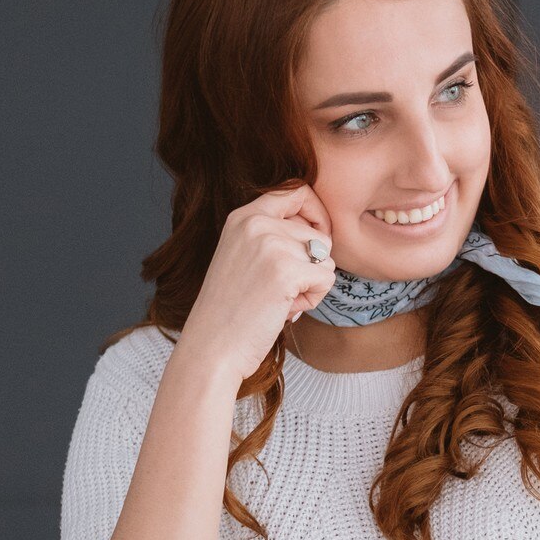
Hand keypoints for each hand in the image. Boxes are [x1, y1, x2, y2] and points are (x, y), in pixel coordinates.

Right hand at [176, 181, 338, 384]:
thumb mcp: (243, 257)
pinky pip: (326, 278)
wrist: (212, 348)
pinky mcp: (286, 270)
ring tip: (279, 300)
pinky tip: (285, 310)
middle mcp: (255, 223)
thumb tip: (322, 232)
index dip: (316, 212)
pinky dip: (313, 299)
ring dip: (311, 284)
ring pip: (326, 258)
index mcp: (242, 217)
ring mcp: (270, 245)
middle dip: (311, 266)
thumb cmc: (231, 311)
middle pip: (318, 234)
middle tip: (281, 289)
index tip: (316, 238)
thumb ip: (273, 236)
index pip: (297, 191)